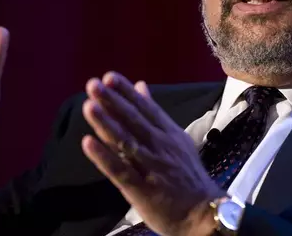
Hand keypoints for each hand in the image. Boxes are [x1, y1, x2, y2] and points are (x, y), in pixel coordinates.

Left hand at [81, 72, 225, 235]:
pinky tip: (88, 143)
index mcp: (168, 133)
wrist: (203, 213)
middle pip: (134, 120)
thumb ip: (155, 113)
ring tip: (89, 106)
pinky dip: (104, 157)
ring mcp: (151, 167)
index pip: (146, 108)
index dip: (126, 92)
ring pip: (126, 142)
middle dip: (113, 101)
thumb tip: (141, 86)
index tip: (109, 77)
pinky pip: (121, 170)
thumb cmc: (187, 175)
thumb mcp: (176, 138)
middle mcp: (160, 146)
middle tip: (93, 84)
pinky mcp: (143, 190)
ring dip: (107, 124)